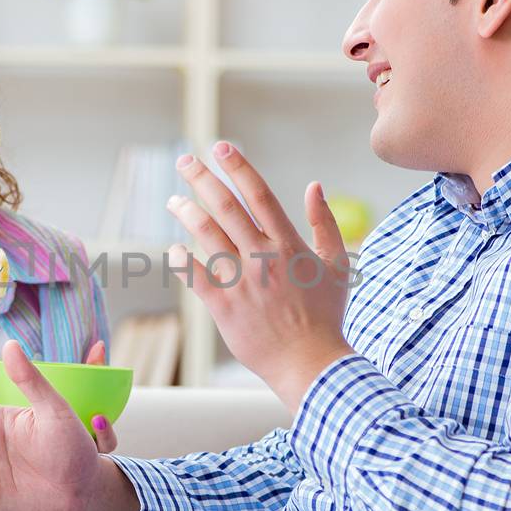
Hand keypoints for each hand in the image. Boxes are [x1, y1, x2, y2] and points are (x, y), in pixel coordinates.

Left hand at [166, 142, 355, 409]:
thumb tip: (315, 186)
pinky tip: (175, 249)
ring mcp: (241, 281)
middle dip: (201, 179)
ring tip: (173, 200)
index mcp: (288, 244)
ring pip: (205, 235)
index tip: (220, 148)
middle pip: (225, 207)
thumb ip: (326, 223)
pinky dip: (181, 258)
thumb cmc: (326, 316)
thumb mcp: (337, 265)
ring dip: (186, 212)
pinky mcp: (223, 305)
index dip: (238, 168)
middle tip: (184, 161)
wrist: (311, 363)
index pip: (259, 194)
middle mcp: (262, 257)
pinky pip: (194, 275)